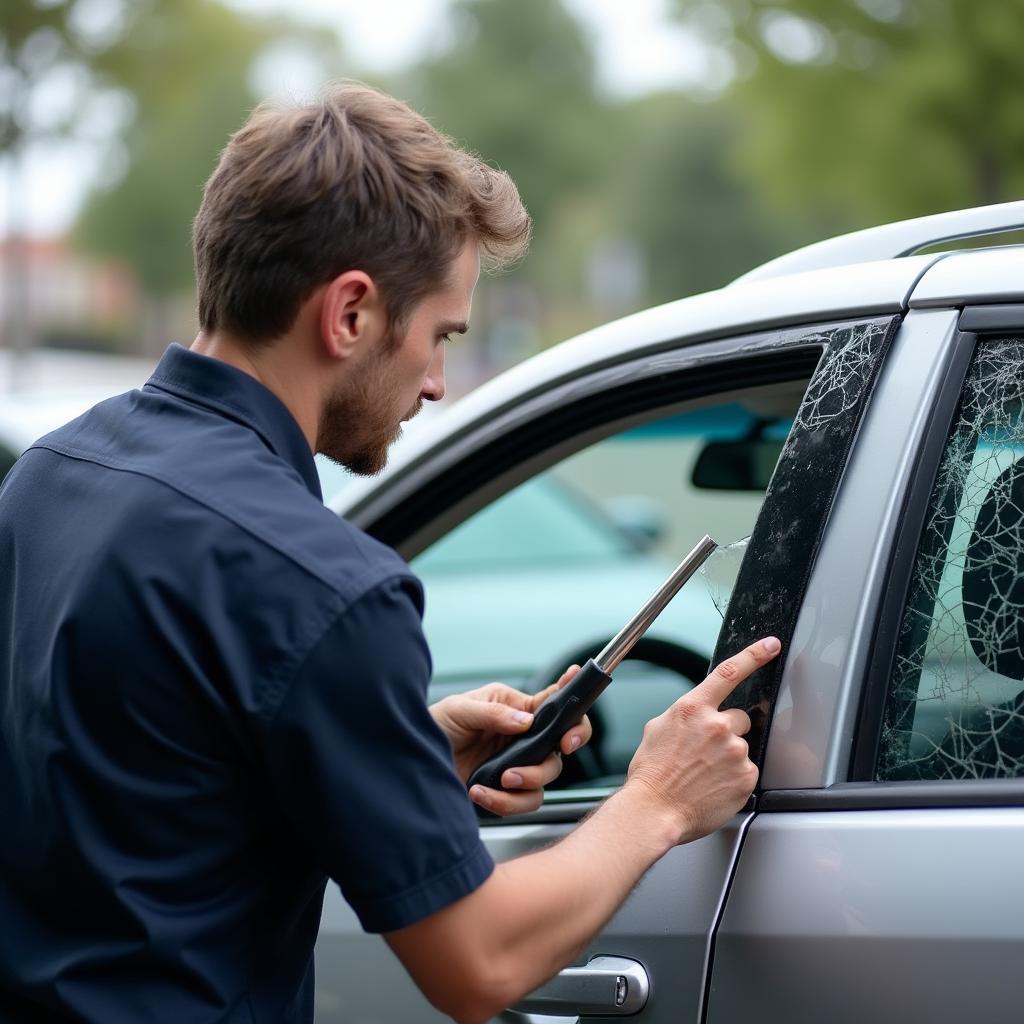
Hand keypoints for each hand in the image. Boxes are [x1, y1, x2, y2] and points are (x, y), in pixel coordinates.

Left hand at [430, 667, 591, 816]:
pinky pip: (521, 802)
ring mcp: (514, 766)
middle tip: (561, 747)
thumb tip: (525, 721)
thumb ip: (493, 713)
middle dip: (564, 747)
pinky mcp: (503, 793)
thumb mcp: (459, 710)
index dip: (574, 703)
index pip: (553, 703)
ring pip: (545, 779)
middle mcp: (520, 738)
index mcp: (514, 709)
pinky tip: (479, 792)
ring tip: (500, 778)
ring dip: (528, 780)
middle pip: (559, 746)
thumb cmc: (434, 727)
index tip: (579, 706)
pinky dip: (503, 802)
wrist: (409, 763)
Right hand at [624, 636, 780, 844]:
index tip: (770, 646)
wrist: (654, 810)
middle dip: (726, 731)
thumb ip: (685, 714)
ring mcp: (734, 751)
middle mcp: (717, 725)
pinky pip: (746, 771)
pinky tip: (713, 786)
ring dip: (728, 757)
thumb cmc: (652, 774)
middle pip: (738, 718)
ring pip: (741, 746)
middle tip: (705, 752)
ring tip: (704, 774)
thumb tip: (697, 712)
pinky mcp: (746, 776)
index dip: (754, 655)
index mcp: (692, 709)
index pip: (729, 672)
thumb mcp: (658, 728)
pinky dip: (734, 778)